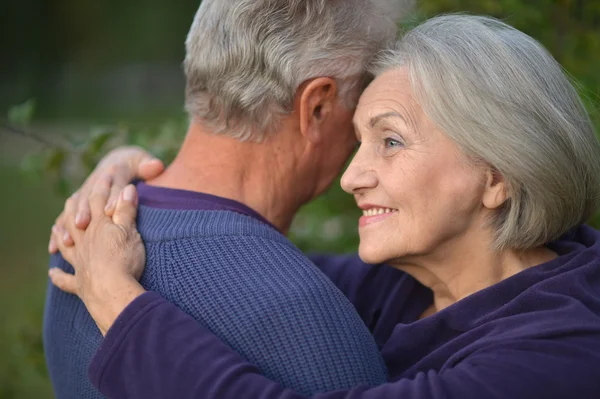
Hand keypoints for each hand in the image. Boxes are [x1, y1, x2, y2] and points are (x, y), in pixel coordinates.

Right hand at [48, 146, 163, 252]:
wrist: (117, 159)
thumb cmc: (134, 163)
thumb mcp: (141, 161)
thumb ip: (148, 166)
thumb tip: (157, 166)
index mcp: (114, 172)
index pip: (114, 185)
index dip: (112, 197)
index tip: (110, 211)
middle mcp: (95, 183)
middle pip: (89, 199)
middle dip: (85, 212)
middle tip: (83, 225)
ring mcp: (85, 193)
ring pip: (74, 210)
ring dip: (69, 224)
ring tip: (68, 240)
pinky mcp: (79, 204)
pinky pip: (65, 218)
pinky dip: (59, 232)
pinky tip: (54, 248)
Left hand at [49, 175, 146, 334]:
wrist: (113, 292)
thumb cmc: (124, 260)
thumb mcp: (130, 231)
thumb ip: (126, 210)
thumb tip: (127, 188)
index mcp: (99, 226)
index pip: (99, 201)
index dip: (103, 186)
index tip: (107, 175)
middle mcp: (84, 241)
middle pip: (75, 219)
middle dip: (76, 207)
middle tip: (74, 198)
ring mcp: (80, 262)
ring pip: (66, 244)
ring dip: (61, 235)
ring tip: (57, 229)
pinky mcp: (80, 282)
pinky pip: (66, 279)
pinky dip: (59, 276)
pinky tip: (53, 273)